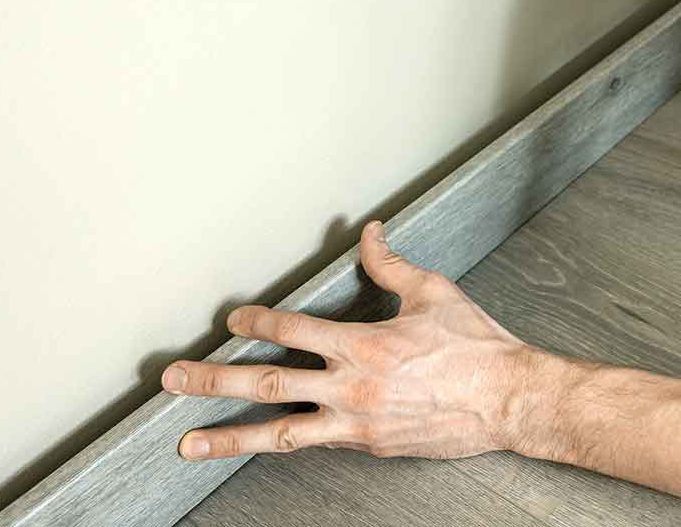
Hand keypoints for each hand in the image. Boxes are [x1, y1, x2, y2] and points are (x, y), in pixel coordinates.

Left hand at [162, 220, 537, 460]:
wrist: (508, 400)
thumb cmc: (476, 346)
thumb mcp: (433, 293)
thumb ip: (391, 265)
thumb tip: (370, 233)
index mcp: (364, 345)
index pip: (291, 331)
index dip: (255, 323)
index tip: (231, 321)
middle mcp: (352, 387)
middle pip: (266, 385)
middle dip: (212, 382)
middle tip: (172, 381)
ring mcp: (357, 423)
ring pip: (279, 435)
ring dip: (228, 439)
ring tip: (187, 445)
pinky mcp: (369, 446)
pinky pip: (318, 445)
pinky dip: (285, 445)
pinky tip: (260, 447)